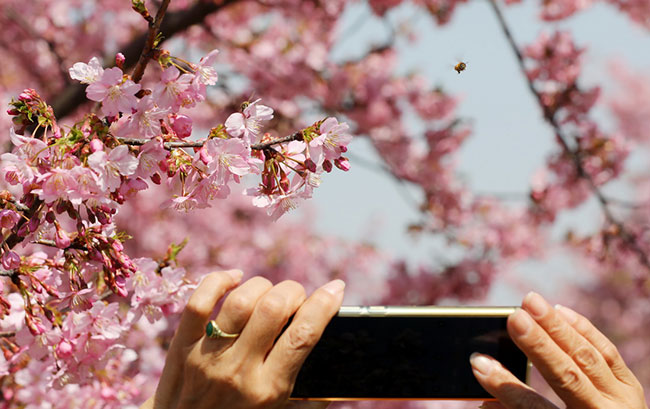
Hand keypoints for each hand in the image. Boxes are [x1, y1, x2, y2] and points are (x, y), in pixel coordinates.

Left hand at [140, 270, 344, 408]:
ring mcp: (206, 356)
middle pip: (273, 309)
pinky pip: (199, 301)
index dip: (324, 305)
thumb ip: (312, 399)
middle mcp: (237, 371)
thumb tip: (341, 369)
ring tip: (269, 295)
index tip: (336, 289)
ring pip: (241, 299)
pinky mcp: (181, 345)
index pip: (302, 335)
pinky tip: (235, 278)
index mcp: (268, 390)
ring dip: (263, 286)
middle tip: (297, 298)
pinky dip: (219, 280)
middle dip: (294, 292)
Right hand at [470, 292, 647, 408]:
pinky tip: (560, 310)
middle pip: (567, 375)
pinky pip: (608, 352)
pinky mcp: (630, 386)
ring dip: (557, 326)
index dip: (506, 386)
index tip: (479, 363)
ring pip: (588, 357)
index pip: (535, 408)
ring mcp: (622, 400)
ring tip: (532, 301)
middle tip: (515, 317)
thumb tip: (483, 403)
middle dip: (538, 345)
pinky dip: (584, 329)